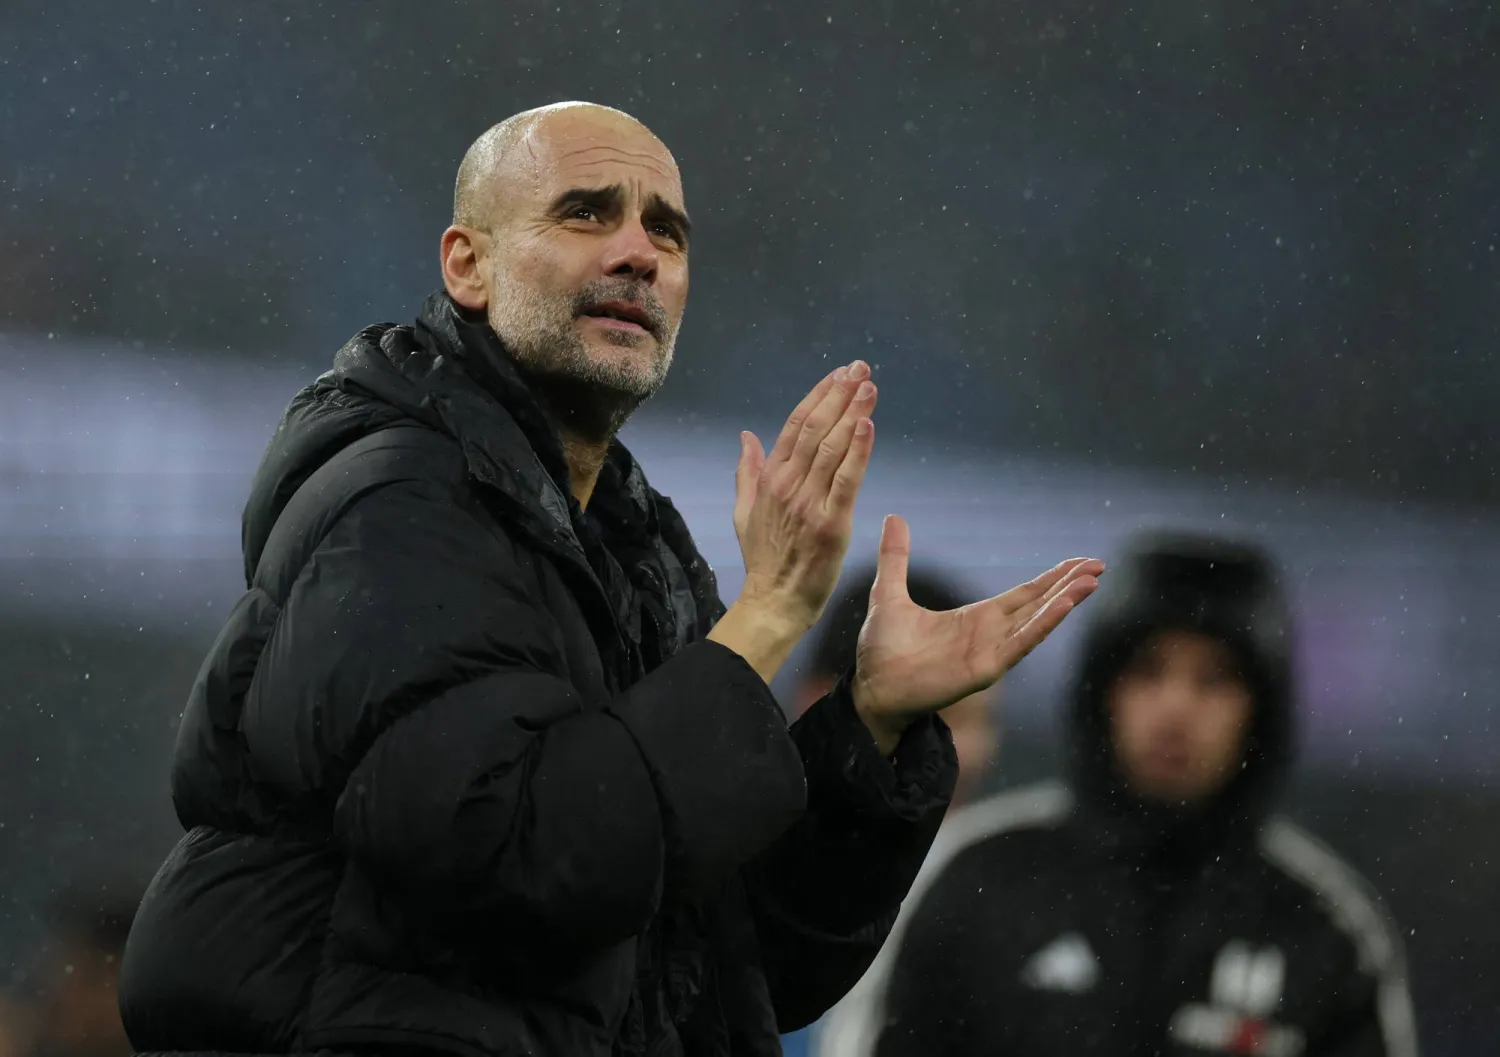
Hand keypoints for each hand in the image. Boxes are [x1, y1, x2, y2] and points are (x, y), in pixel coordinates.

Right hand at [708, 361, 877, 681]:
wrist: (773, 601)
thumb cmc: (763, 559)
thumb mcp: (744, 511)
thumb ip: (747, 471)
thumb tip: (746, 435)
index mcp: (771, 478)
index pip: (796, 425)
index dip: (819, 396)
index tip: (839, 374)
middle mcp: (789, 484)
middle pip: (816, 428)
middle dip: (840, 394)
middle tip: (861, 369)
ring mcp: (809, 502)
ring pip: (832, 448)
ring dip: (852, 413)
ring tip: (869, 386)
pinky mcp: (830, 523)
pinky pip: (846, 480)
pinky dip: (858, 451)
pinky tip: (868, 426)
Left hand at [851, 515, 1104, 754]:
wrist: (871, 688)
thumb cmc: (882, 650)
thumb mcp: (889, 592)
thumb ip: (896, 557)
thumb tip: (894, 517)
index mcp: (975, 619)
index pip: (1024, 594)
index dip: (1052, 578)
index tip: (1079, 562)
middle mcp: (989, 635)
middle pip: (1038, 604)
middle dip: (1068, 585)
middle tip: (1099, 565)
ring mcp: (990, 653)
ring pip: (1036, 622)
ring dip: (1064, 602)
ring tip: (1092, 581)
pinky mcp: (984, 670)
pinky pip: (1020, 644)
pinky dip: (1042, 624)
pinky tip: (1063, 606)